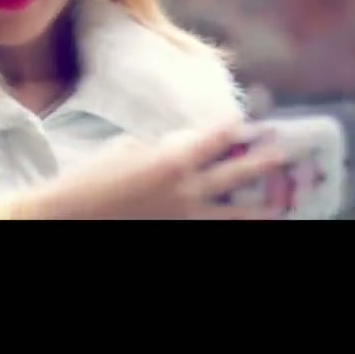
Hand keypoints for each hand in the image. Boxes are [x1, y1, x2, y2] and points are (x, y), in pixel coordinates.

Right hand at [24, 122, 290, 219]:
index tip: (247, 121)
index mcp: (174, 160)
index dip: (234, 127)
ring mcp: (185, 218)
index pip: (215, 137)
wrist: (71, 217)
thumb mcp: (125, 150)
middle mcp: (188, 190)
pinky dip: (224, 224)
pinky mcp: (177, 232)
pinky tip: (238, 223)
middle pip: (238, 173)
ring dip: (260, 209)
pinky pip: (210, 228)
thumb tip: (179, 148)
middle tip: (283, 153)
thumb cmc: (91, 179)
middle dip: (263, 161)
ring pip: (235, 214)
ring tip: (280, 206)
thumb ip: (159, 148)